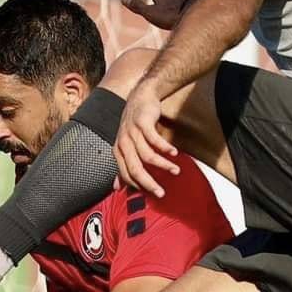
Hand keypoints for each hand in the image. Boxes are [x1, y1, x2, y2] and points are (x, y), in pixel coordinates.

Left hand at [113, 83, 179, 197]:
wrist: (140, 97)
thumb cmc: (134, 125)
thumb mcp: (126, 145)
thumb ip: (122, 166)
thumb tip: (116, 188)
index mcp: (118, 151)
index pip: (127, 175)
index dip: (139, 186)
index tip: (152, 194)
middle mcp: (123, 143)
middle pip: (135, 169)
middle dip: (149, 183)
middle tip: (161, 192)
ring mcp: (132, 133)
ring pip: (147, 156)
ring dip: (163, 165)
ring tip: (175, 170)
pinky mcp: (143, 123)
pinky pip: (154, 140)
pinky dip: (165, 148)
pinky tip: (174, 153)